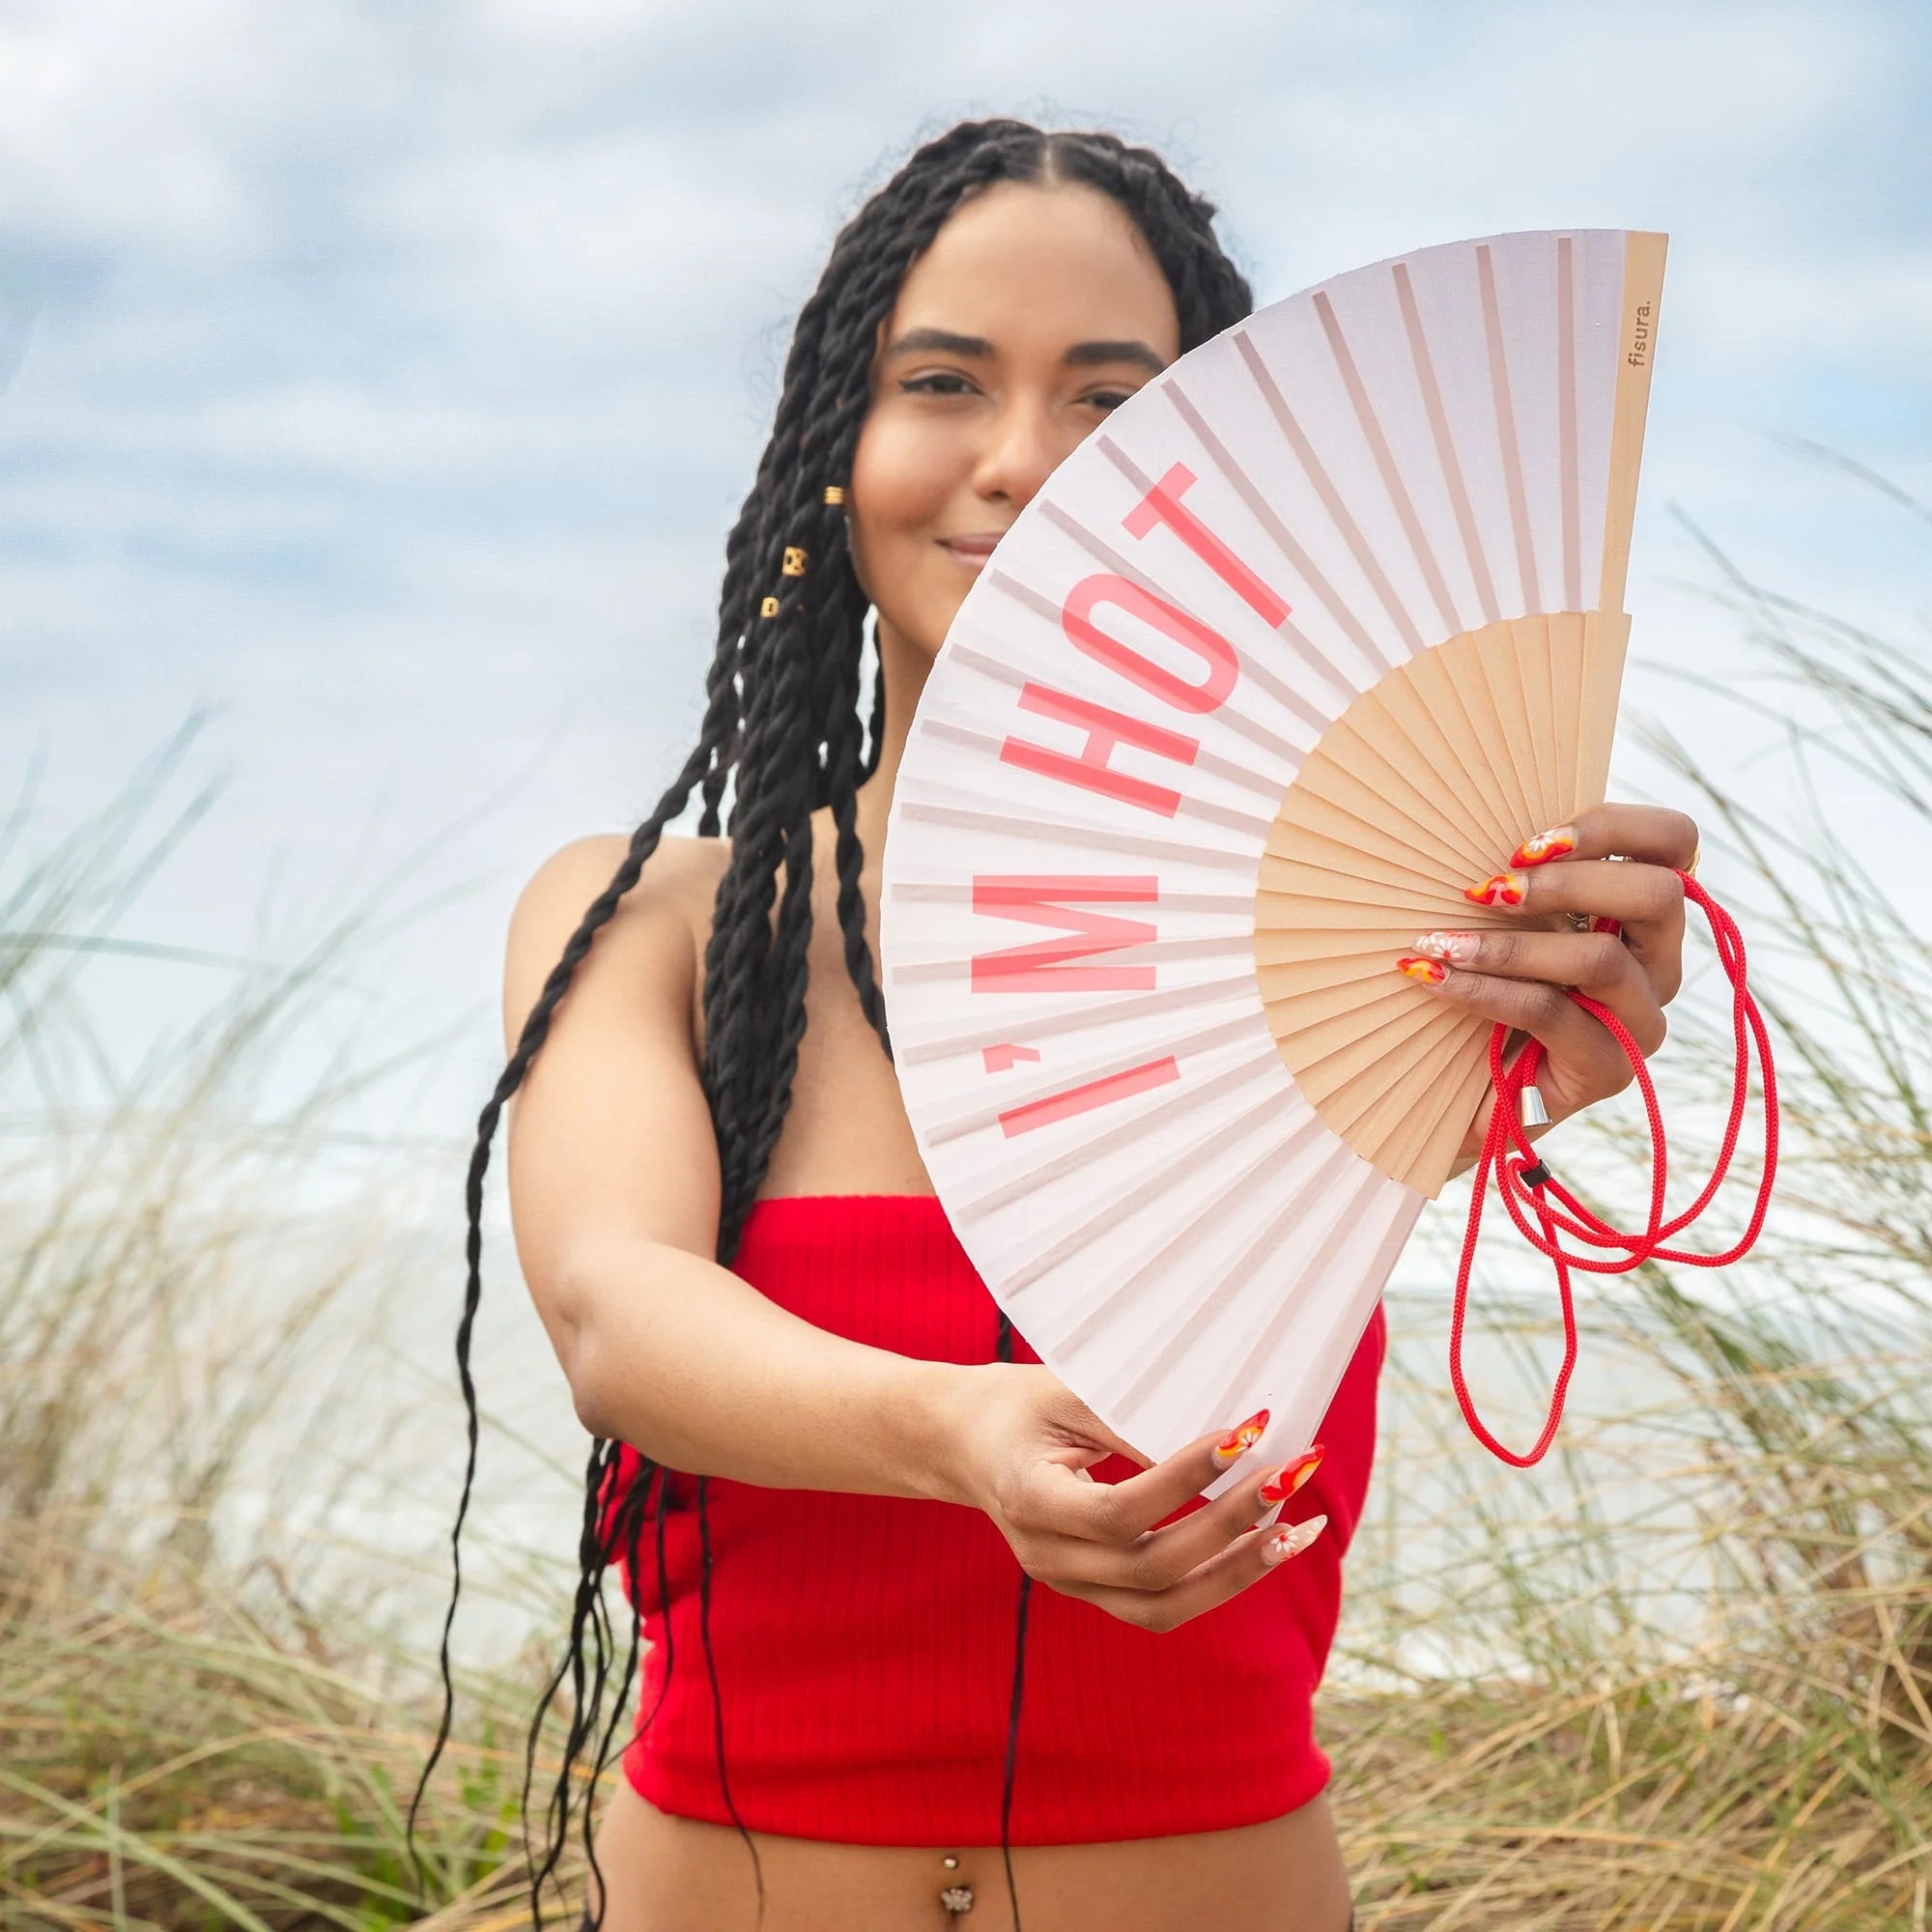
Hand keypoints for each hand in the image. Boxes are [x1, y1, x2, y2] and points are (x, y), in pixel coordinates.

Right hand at [930, 1365, 1326, 1631]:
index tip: (1243, 1433)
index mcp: (1027, 1498)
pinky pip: (1164, 1604)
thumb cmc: (1016, 1404)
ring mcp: (1069, 1583)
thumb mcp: (1061, 1391)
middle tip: (1292, 1471)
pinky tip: (1267, 1544)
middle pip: (1151, 1566)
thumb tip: (1222, 1440)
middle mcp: (1046, 1556)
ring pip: (1164, 1604)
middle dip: (1231, 1522)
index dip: (1184, 1479)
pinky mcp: (1093, 1591)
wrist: (963, 1444)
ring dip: (1240, 1570)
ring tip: (1299, 1529)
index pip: (1117, 1512)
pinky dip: (1221, 1579)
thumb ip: (1129, 1419)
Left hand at [1394, 802, 1698, 1156]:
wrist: (1460, 1092)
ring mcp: (1640, 1021)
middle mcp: (1658, 965)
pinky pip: (1552, 1013)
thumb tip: (1472, 821)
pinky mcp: (1609, 1071)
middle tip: (1485, 891)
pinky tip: (1435, 977)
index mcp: (1641, 915)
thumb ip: (1519, 875)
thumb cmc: (1482, 988)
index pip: (1674, 843)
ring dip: (1510, 944)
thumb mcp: (1507, 920)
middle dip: (1566, 882)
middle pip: (1658, 894)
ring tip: (1440, 942)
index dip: (1612, 826)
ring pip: (1601, 960)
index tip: (1529, 842)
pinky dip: (1484, 990)